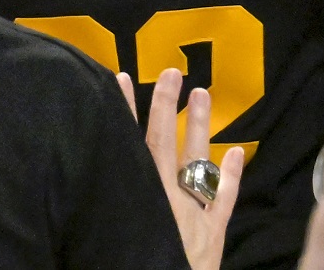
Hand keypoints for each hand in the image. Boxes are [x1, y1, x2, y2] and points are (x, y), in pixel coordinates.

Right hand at [118, 69, 243, 269]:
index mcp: (141, 199)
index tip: (118, 79)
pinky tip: (237, 152)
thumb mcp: (113, 238)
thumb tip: (86, 180)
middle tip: (172, 71)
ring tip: (203, 92)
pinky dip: (232, 177)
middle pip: (165, 144)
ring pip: (199, 163)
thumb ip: (104, 208)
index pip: (130, 145)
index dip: (124, 112)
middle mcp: (168, 201)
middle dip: (165, 106)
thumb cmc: (136, 263)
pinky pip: (226, 201)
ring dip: (200, 127)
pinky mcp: (214, 237)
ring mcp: (195, 216)